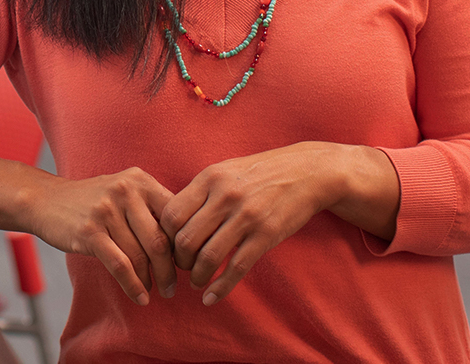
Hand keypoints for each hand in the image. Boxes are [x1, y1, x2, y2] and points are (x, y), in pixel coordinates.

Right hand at [27, 167, 177, 305]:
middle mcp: (125, 191)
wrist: (46, 199)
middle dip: (170, 270)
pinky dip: (133, 286)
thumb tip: (188, 242)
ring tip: (155, 292)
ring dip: (151, 281)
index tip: (186, 265)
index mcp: (140, 180)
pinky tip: (140, 297)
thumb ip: (152, 208)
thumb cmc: (92, 201)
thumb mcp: (124, 191)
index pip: (174, 217)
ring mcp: (106, 210)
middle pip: (159, 240)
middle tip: (173, 287)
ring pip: (140, 256)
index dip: (184, 245)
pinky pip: (120, 265)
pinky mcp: (90, 231)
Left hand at [157, 142, 349, 306]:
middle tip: (182, 267)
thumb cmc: (257, 173)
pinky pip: (237, 268)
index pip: (171, 214)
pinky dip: (220, 288)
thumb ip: (199, 193)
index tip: (168, 247)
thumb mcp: (223, 171)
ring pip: (208, 257)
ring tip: (196, 282)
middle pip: (186, 239)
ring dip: (197, 276)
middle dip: (179, 261)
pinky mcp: (266, 235)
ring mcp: (246, 216)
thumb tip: (170, 222)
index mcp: (209, 178)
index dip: (165, 237)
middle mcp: (224, 196)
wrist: (304, 172)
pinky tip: (211, 298)